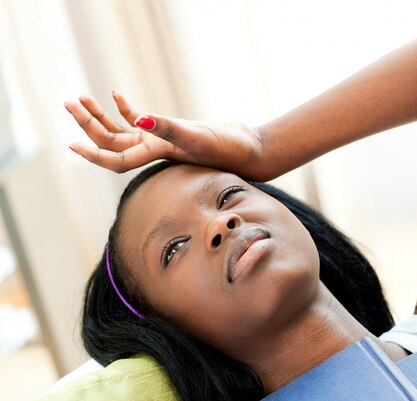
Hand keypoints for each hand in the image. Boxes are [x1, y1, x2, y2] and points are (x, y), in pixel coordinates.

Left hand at [64, 92, 266, 179]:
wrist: (250, 150)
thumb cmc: (228, 149)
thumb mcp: (197, 136)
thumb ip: (168, 129)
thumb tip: (138, 120)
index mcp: (156, 156)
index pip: (116, 159)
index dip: (93, 154)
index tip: (71, 145)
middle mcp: (154, 151)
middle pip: (112, 143)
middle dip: (88, 124)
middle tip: (68, 103)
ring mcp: (161, 142)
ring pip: (122, 132)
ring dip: (100, 117)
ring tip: (79, 98)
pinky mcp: (171, 132)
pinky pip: (142, 122)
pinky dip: (127, 110)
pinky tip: (116, 95)